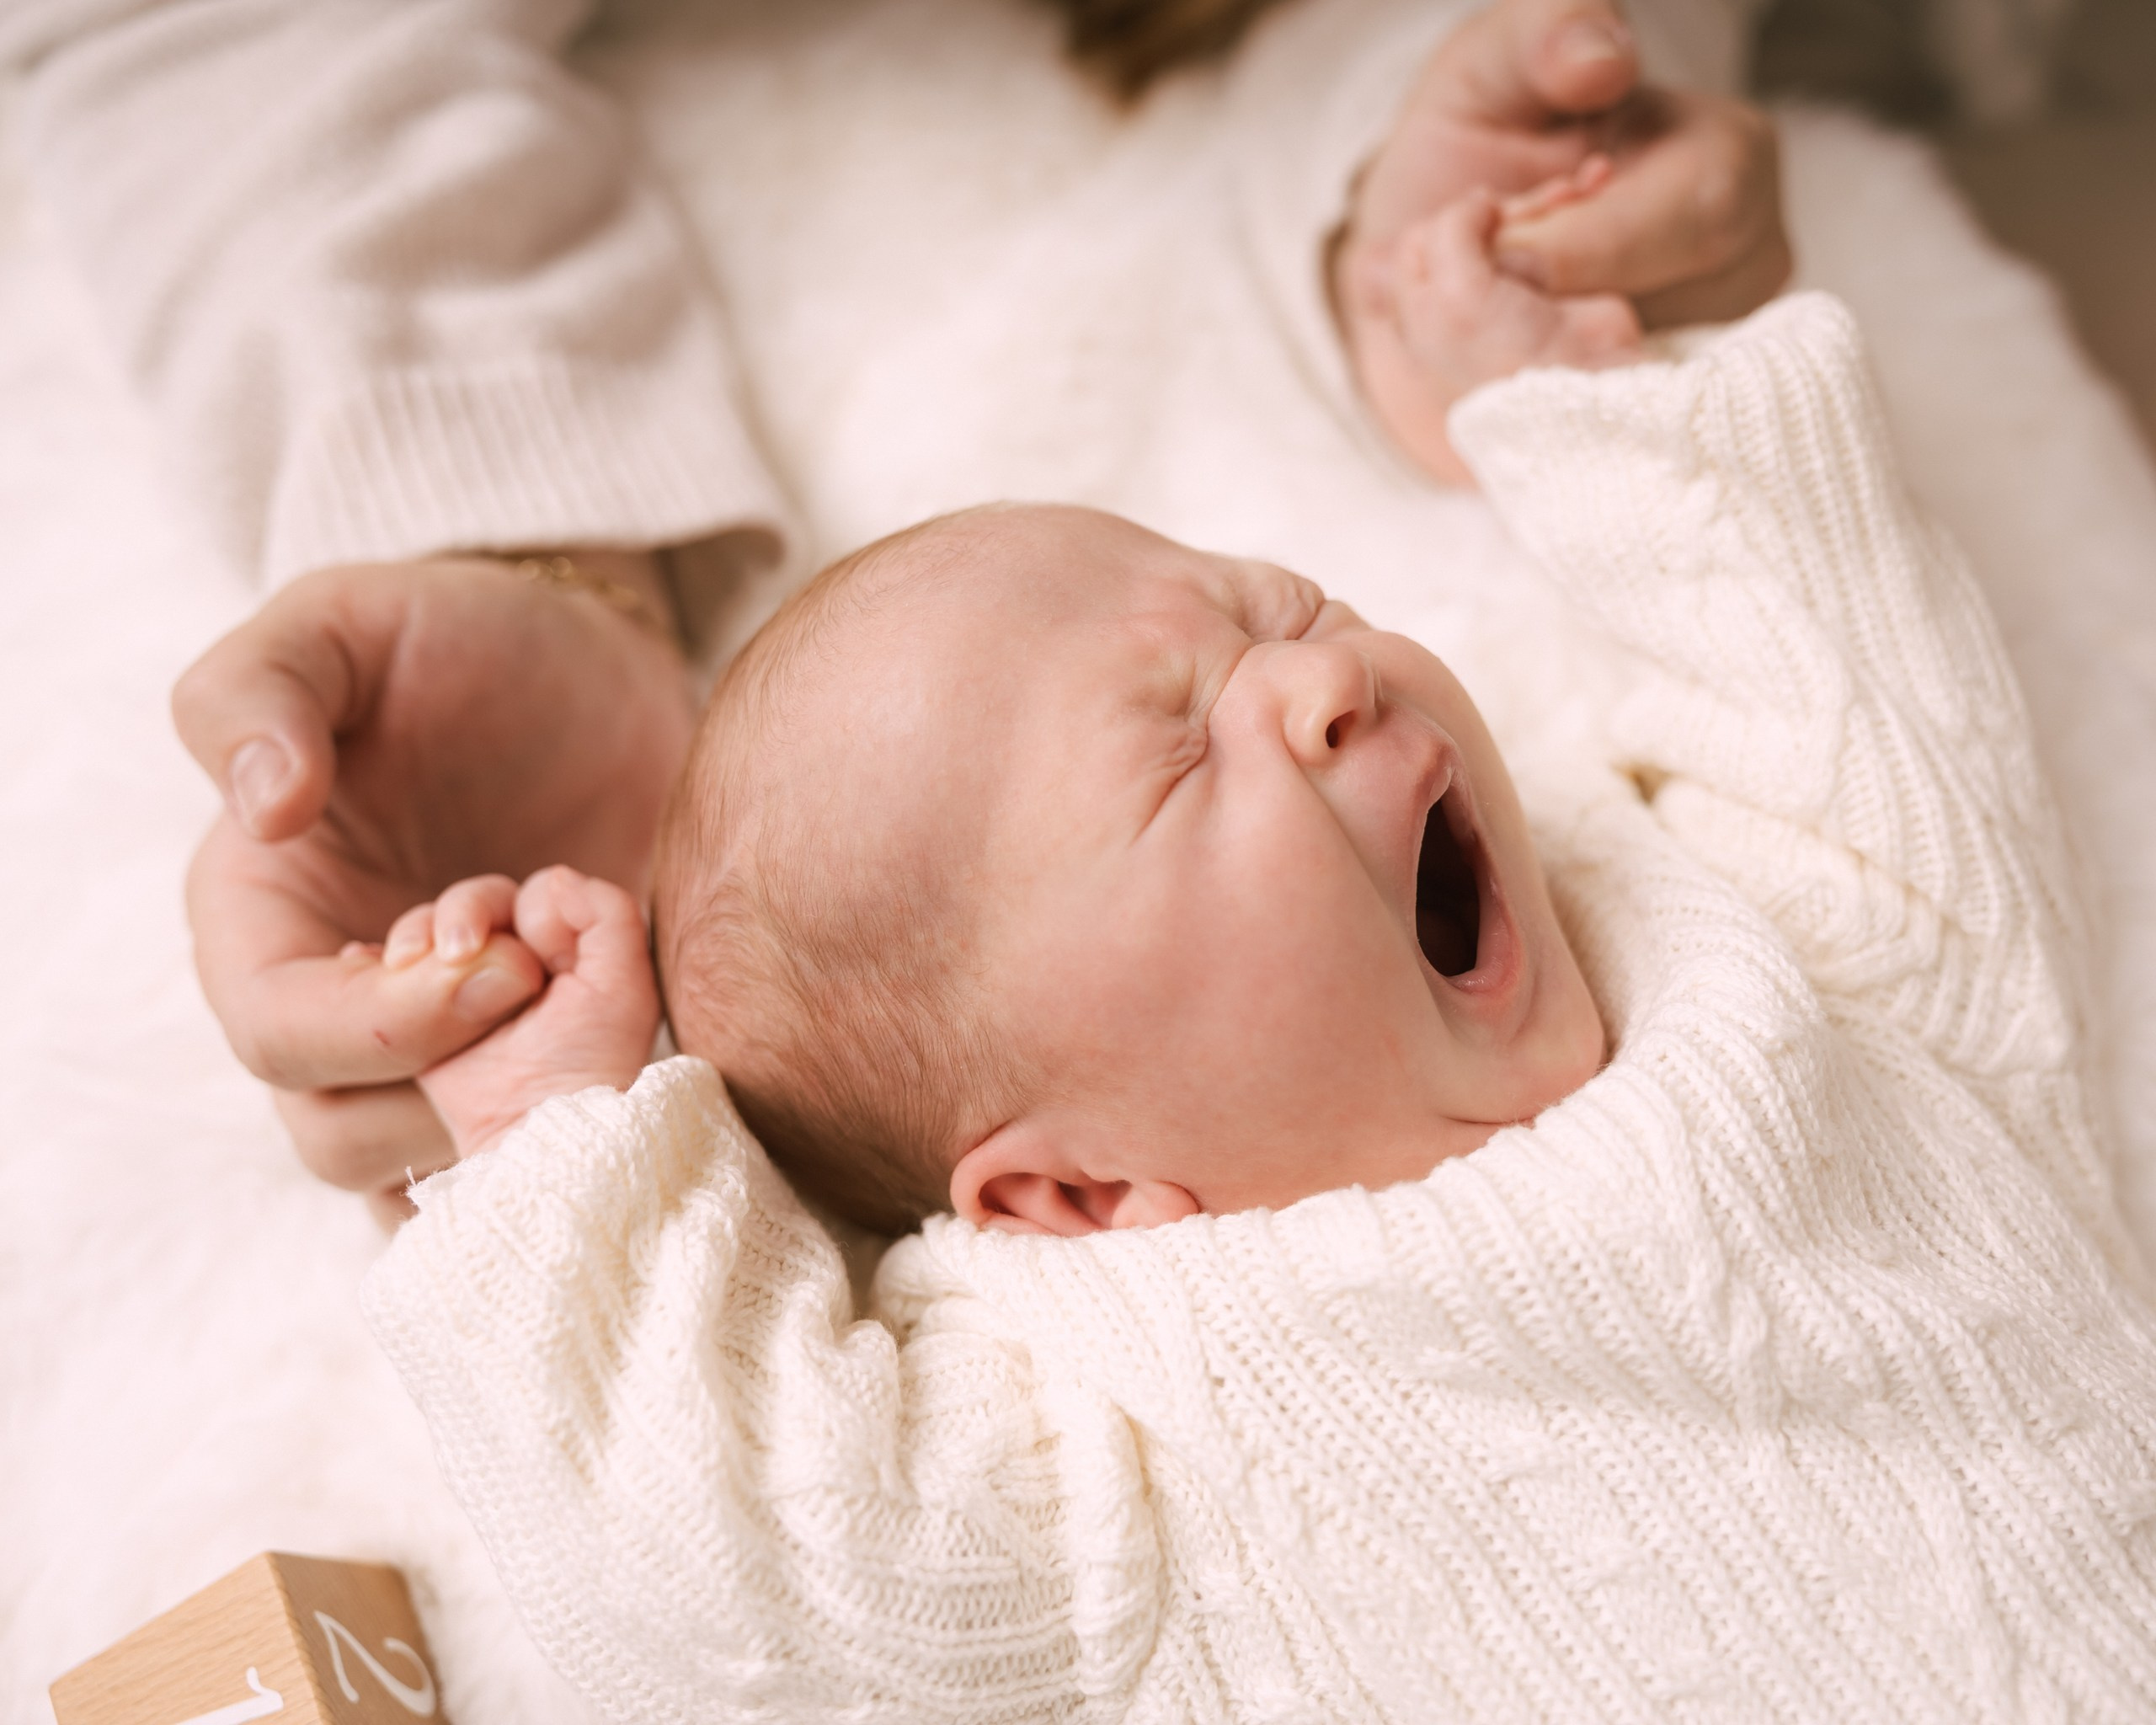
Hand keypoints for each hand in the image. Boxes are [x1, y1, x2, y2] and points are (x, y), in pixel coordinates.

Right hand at [173, 551, 693, 1225]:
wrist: (580, 670)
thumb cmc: (444, 639)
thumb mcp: (341, 622)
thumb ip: (263, 694)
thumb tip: (265, 808)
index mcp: (260, 920)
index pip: (279, 1037)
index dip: (382, 1023)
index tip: (499, 953)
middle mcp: (334, 1010)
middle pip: (348, 1139)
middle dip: (461, 1078)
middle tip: (555, 970)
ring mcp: (439, 1053)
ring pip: (440, 1178)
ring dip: (529, 1117)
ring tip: (596, 992)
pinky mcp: (533, 1068)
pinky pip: (534, 1167)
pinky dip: (585, 1143)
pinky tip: (642, 1046)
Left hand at [1333, 0, 1790, 449]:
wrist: (1438, 240)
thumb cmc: (1487, 134)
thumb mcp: (1499, 61)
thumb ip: (1548, 37)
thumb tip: (1603, 61)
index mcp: (1732, 163)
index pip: (1698, 220)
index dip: (1582, 244)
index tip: (1495, 241)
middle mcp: (1745, 271)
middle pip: (1665, 318)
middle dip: (1539, 308)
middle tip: (1460, 278)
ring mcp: (1704, 359)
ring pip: (1622, 390)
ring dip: (1515, 361)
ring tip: (1459, 309)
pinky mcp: (1645, 426)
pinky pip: (1590, 443)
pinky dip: (1511, 406)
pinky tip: (1469, 361)